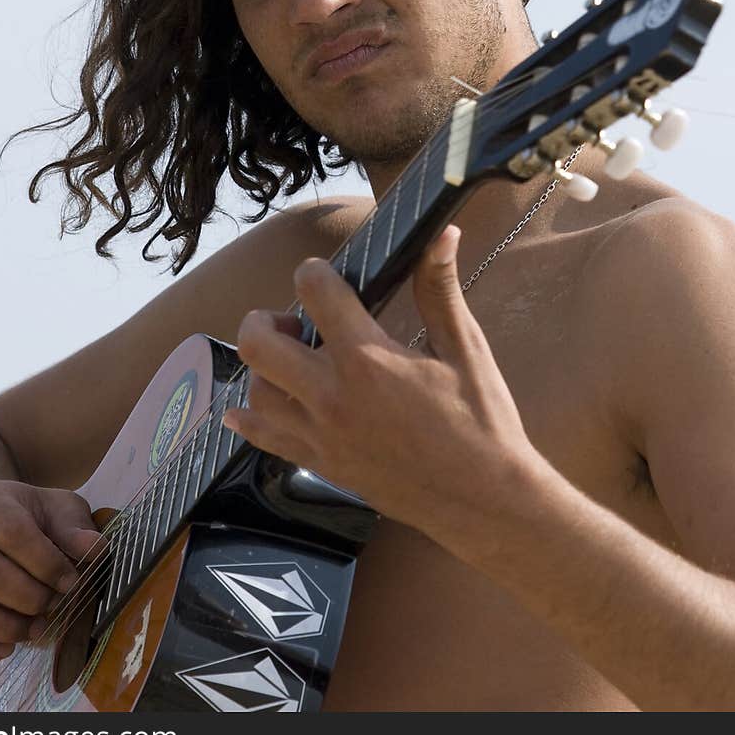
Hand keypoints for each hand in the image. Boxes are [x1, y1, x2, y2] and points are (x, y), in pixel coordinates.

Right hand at [0, 479, 103, 663]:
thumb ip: (75, 528)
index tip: (72, 581)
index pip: (13, 532)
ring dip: (3, 628)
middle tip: (52, 607)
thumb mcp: (55, 509)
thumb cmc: (24, 517)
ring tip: (34, 630)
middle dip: (28, 598)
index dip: (46, 563)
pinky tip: (4, 648)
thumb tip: (96, 550)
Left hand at [225, 226, 541, 557]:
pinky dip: (250, 418)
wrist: (484, 501)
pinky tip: (251, 408)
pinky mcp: (320, 464)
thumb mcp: (465, 348)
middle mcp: (332, 394)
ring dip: (264, 366)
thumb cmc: (481, 422)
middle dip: (267, 318)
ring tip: (294, 361)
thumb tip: (443, 233)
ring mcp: (321, 434)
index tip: (327, 276)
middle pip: (258, 342)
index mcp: (368, 358)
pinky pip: (262, 437)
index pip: (313, 290)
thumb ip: (440, 288)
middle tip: (296, 321)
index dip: (314, 272)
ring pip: (254, 390)